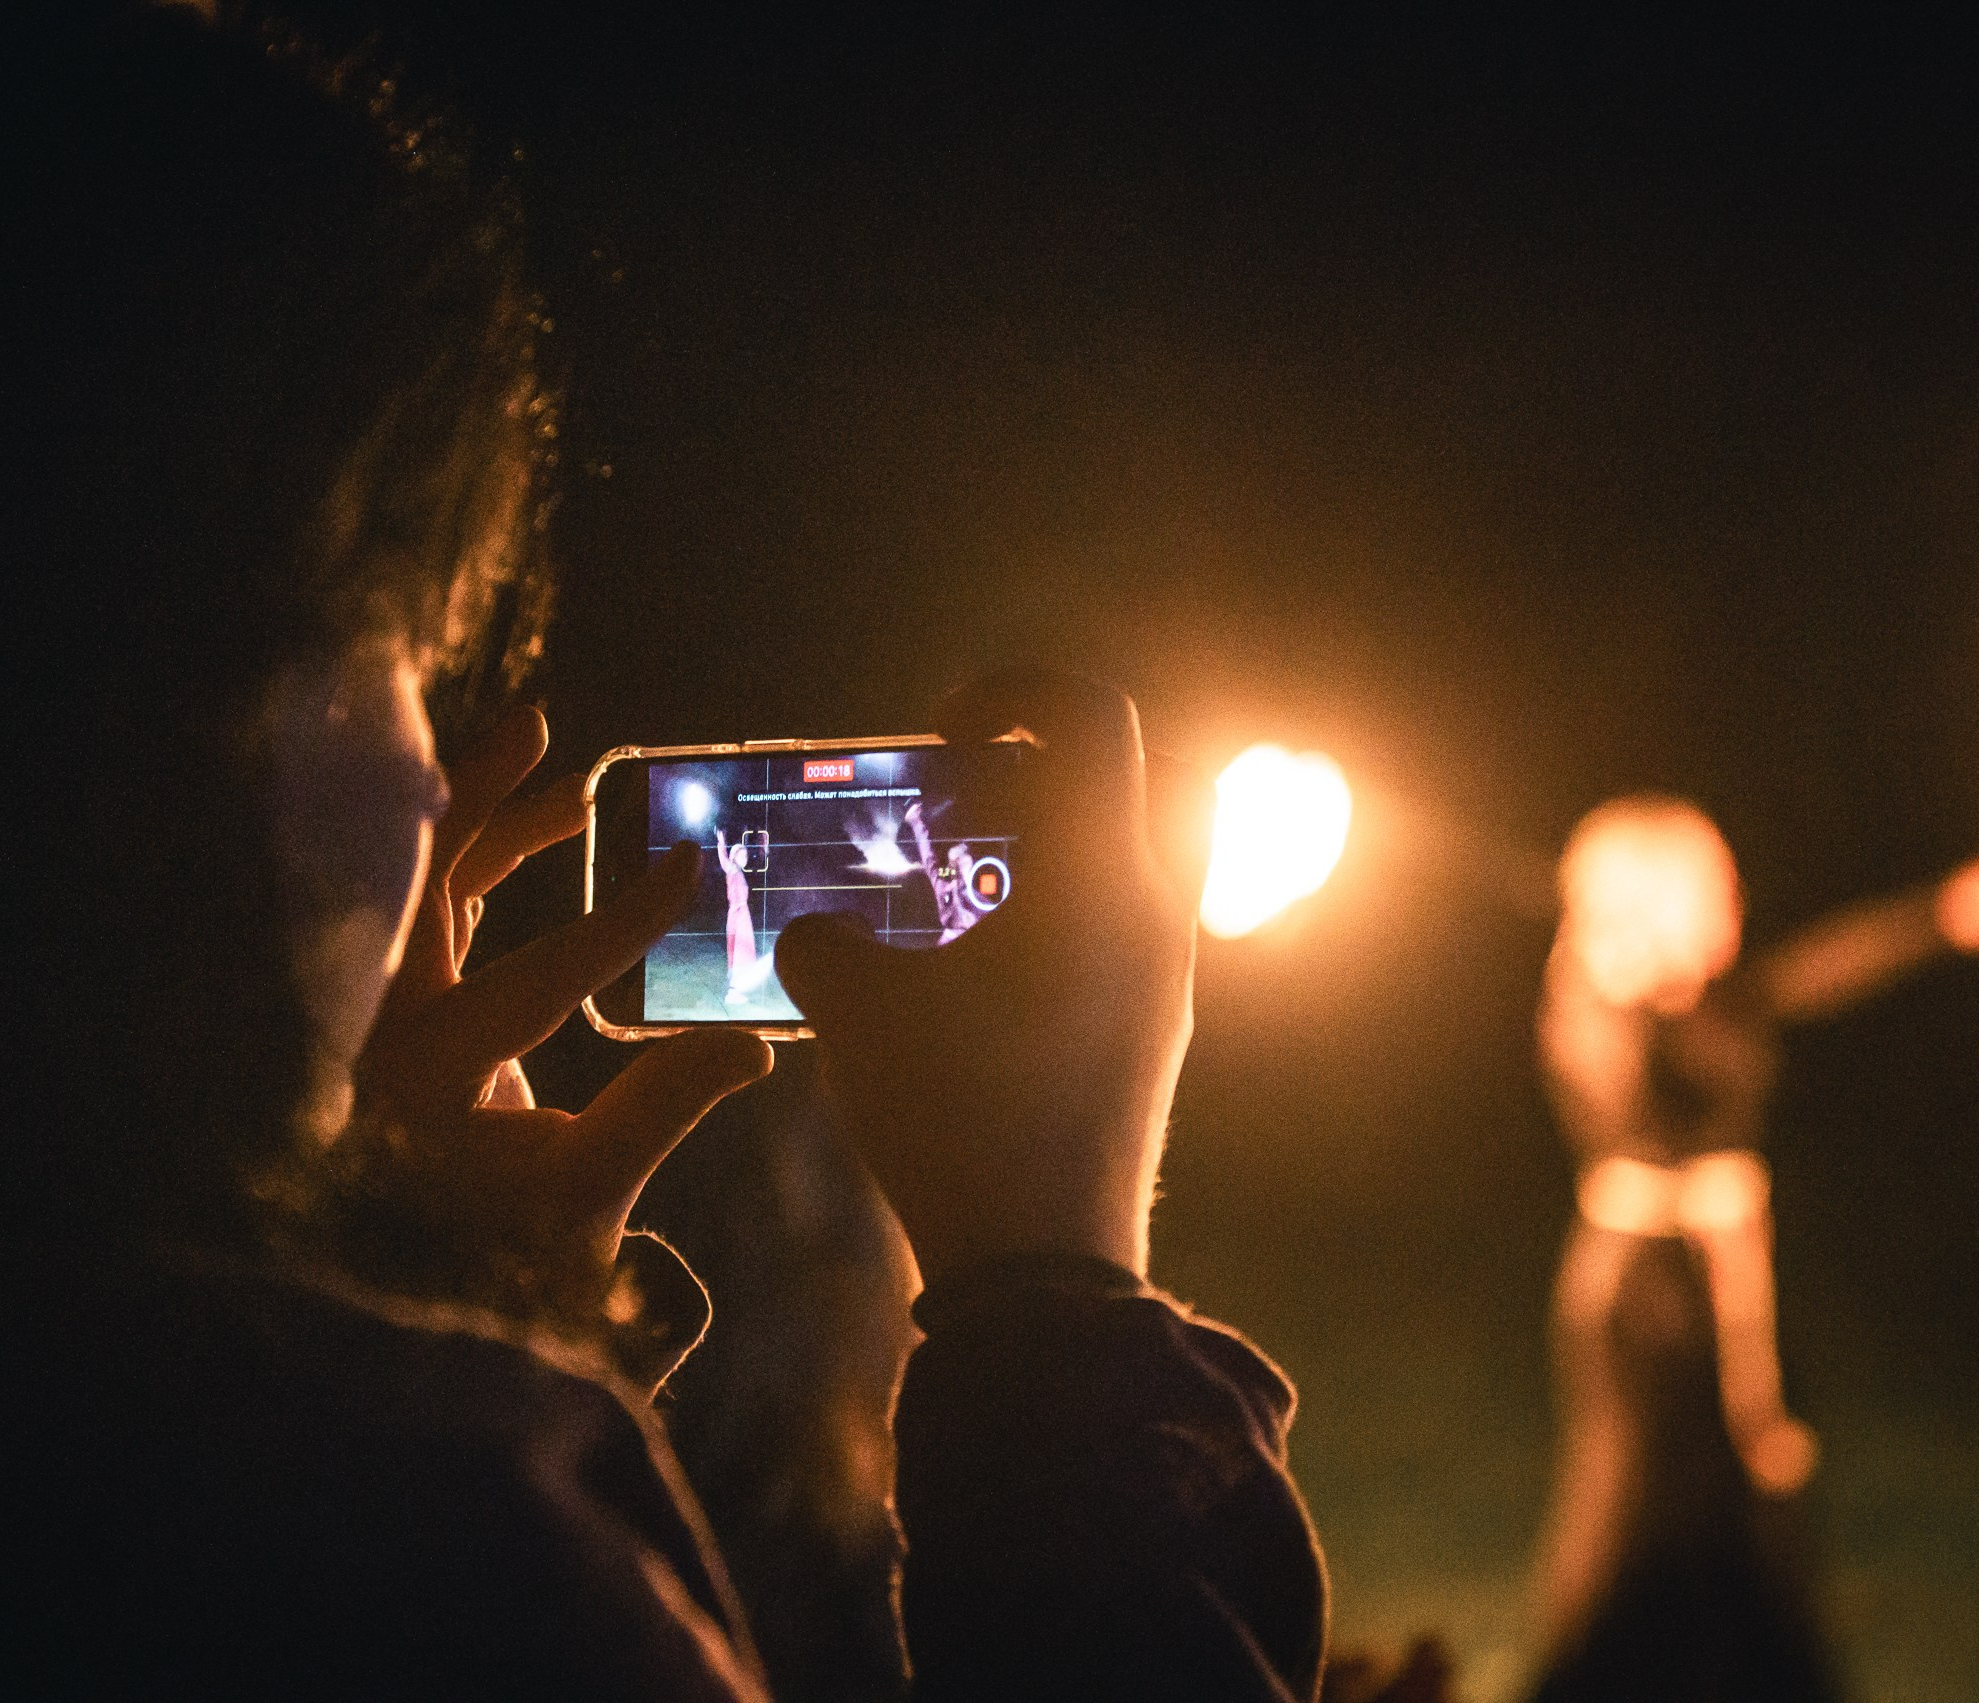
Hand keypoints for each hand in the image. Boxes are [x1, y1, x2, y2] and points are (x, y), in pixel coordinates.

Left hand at [345, 707, 771, 1302]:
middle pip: (427, 888)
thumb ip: (662, 1110)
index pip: (539, 976)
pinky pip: (428, 914)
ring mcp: (379, 1023)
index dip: (621, 920)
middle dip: (484, 799)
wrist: (418, 1300)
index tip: (687, 865)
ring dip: (489, 824)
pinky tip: (545, 826)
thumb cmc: (502, 1258)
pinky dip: (476, 864)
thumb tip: (751, 1043)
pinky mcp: (396, 1019)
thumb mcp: (591, 1195)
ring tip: (567, 775)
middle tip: (537, 724)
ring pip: (426, 891)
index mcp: (430, 1082)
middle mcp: (385, 1037)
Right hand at [777, 671, 1205, 1282]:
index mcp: (1099, 879)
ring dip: (1054, 854)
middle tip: (979, 799)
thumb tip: (815, 934)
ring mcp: (1162, 985)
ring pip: (1137, 867)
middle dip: (1068, 768)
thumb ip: (823, 943)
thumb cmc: (955, 1116)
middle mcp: (1153, 918)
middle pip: (1157, 782)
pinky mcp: (1148, 1042)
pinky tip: (968, 980)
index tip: (947, 734)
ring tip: (954, 898)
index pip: (1095, 720)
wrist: (1039, 1268)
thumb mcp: (855, 1011)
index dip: (1016, 696)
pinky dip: (1054, 926)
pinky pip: (1118, 940)